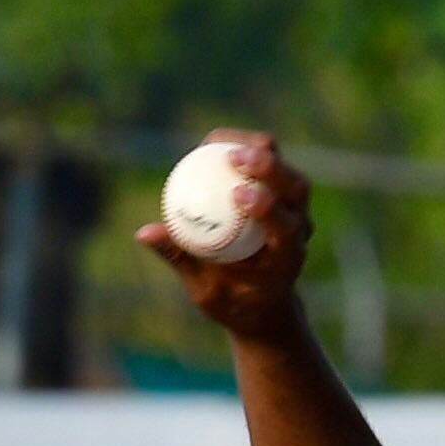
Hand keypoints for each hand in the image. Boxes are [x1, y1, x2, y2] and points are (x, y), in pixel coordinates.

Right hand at [135, 130, 312, 340]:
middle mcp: (300, 231)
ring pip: (290, 172)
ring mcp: (299, 212)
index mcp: (287, 259)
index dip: (266, 206)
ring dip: (261, 151)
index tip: (237, 194)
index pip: (286, 228)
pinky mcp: (288, 198)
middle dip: (269, 167)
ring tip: (222, 143)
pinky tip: (218, 143)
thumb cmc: (231, 301)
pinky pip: (274, 165)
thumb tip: (144, 232)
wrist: (262, 303)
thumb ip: (180, 259)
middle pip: (296, 189)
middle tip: (233, 157)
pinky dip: (249, 150)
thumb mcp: (204, 290)